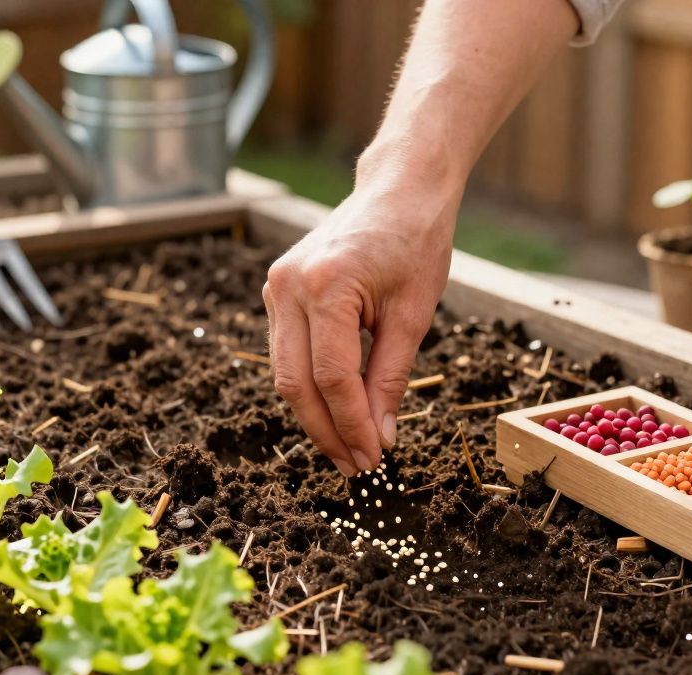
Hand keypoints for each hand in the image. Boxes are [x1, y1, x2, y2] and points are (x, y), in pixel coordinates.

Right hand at [264, 183, 456, 475]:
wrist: (397, 191)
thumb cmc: (415, 243)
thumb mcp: (414, 315)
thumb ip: (391, 378)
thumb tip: (380, 438)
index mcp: (327, 286)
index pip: (333, 377)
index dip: (353, 426)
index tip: (374, 459)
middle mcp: (289, 286)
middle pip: (296, 382)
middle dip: (327, 432)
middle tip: (357, 467)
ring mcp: (276, 287)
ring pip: (285, 373)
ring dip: (315, 416)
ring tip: (348, 448)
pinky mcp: (277, 291)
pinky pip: (287, 353)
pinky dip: (310, 386)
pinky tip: (337, 411)